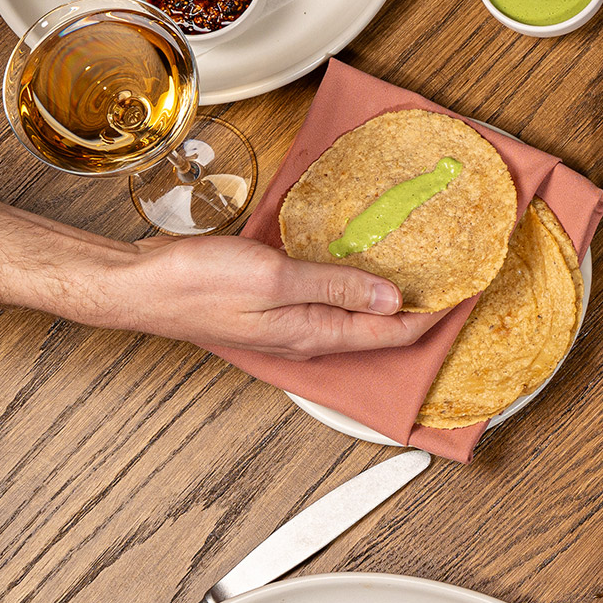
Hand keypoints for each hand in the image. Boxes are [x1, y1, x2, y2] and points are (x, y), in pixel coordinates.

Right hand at [101, 234, 446, 359]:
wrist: (137, 287)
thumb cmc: (195, 285)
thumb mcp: (277, 279)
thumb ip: (336, 286)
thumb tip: (392, 298)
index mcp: (316, 333)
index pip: (395, 332)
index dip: (435, 313)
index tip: (466, 290)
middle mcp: (308, 336)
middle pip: (380, 330)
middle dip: (419, 308)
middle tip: (451, 278)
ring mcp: (289, 325)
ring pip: (355, 316)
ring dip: (387, 297)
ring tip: (417, 270)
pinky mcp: (272, 309)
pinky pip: (328, 302)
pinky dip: (353, 287)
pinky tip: (358, 266)